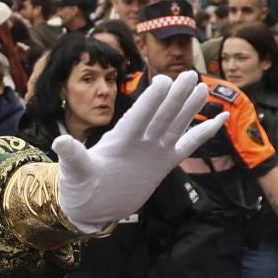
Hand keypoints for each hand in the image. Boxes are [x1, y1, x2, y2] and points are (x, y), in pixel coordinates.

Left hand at [54, 72, 227, 232]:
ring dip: (189, 107)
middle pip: (161, 115)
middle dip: (175, 97)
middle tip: (189, 74)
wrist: (92, 203)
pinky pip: (188, 145)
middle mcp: (140, 140)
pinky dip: (203, 133)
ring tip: (202, 87)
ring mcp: (154, 150)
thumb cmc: (79, 186)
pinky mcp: (164, 162)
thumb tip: (59, 141)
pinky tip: (218, 119)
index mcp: (120, 139)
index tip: (162, 81)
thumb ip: (72, 155)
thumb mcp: (75, 171)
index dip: (149, 101)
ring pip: (176, 124)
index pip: (137, 117)